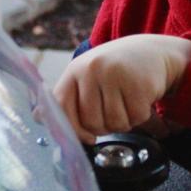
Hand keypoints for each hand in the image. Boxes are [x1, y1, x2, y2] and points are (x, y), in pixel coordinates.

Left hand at [52, 34, 190, 142]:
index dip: (72, 129)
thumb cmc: (115, 70)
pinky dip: (140, 116)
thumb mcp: (86, 77)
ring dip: (124, 122)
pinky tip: (140, 100)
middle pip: (91, 122)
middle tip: (113, 113)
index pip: (61, 106)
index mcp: (75, 70)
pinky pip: (136, 118)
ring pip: (115, 123)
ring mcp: (115, 75)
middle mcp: (92, 69)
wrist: (153, 52)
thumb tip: (36, 117)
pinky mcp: (139, 83)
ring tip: (126, 103)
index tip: (86, 138)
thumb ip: (65, 98)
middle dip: (104, 127)